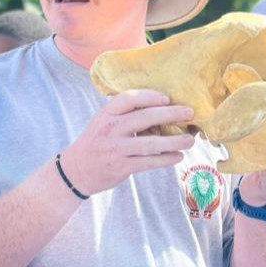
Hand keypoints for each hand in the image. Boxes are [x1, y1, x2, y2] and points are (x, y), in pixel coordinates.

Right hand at [58, 89, 195, 196]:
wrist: (76, 170)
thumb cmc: (97, 141)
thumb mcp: (104, 121)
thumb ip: (125, 113)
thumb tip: (160, 105)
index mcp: (107, 113)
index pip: (129, 99)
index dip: (150, 96)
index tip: (167, 98)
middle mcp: (112, 128)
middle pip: (144, 118)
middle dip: (170, 114)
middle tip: (189, 113)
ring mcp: (116, 148)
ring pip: (150, 143)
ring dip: (173, 141)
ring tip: (190, 140)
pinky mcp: (121, 167)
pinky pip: (148, 162)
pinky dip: (165, 160)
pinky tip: (177, 156)